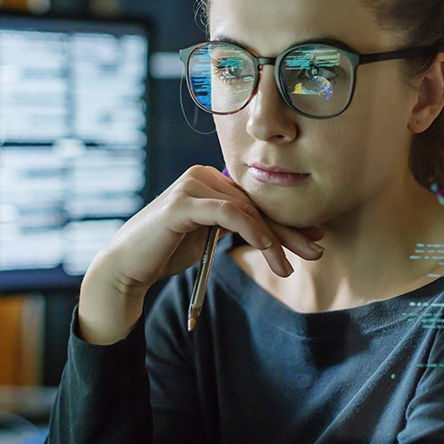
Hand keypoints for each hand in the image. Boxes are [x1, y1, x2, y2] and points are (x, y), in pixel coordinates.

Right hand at [77, 165, 323, 343]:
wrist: (127, 268)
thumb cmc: (166, 253)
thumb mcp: (209, 236)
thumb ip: (234, 225)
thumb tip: (275, 231)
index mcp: (209, 180)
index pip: (256, 201)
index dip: (286, 220)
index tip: (314, 238)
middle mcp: (201, 175)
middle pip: (256, 204)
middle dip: (288, 230)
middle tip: (317, 250)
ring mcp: (191, 185)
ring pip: (246, 210)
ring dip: (273, 240)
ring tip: (288, 268)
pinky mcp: (183, 203)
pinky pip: (229, 214)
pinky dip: (253, 232)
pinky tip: (268, 252)